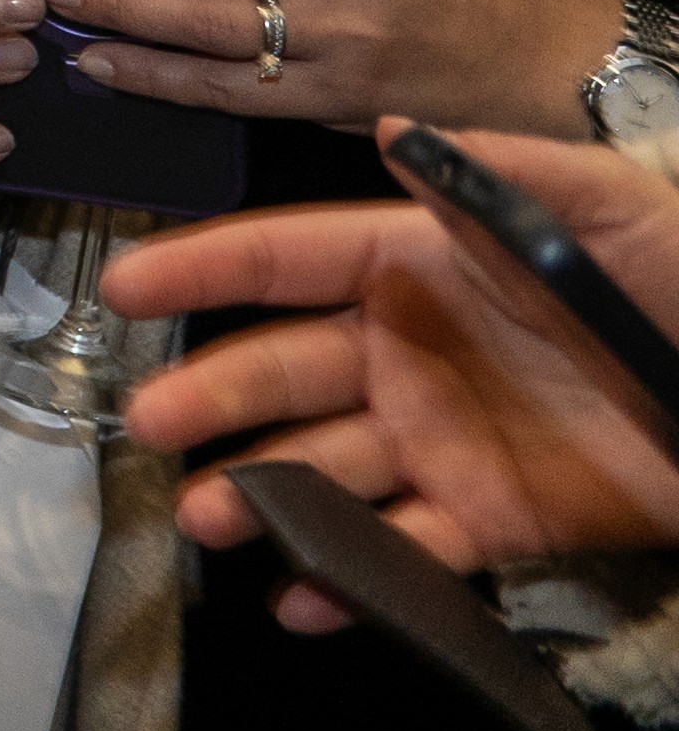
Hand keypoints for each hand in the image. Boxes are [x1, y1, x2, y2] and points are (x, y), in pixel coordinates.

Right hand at [119, 123, 678, 626]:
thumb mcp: (606, 204)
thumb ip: (494, 172)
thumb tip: (387, 131)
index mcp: (419, 268)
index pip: (287, 259)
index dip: (203, 267)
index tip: (123, 284)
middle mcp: (409, 353)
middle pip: (280, 370)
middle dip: (207, 394)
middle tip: (146, 420)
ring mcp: (442, 440)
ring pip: (323, 467)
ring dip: (256, 493)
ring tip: (206, 518)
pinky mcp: (490, 520)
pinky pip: (406, 551)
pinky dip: (345, 580)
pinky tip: (299, 598)